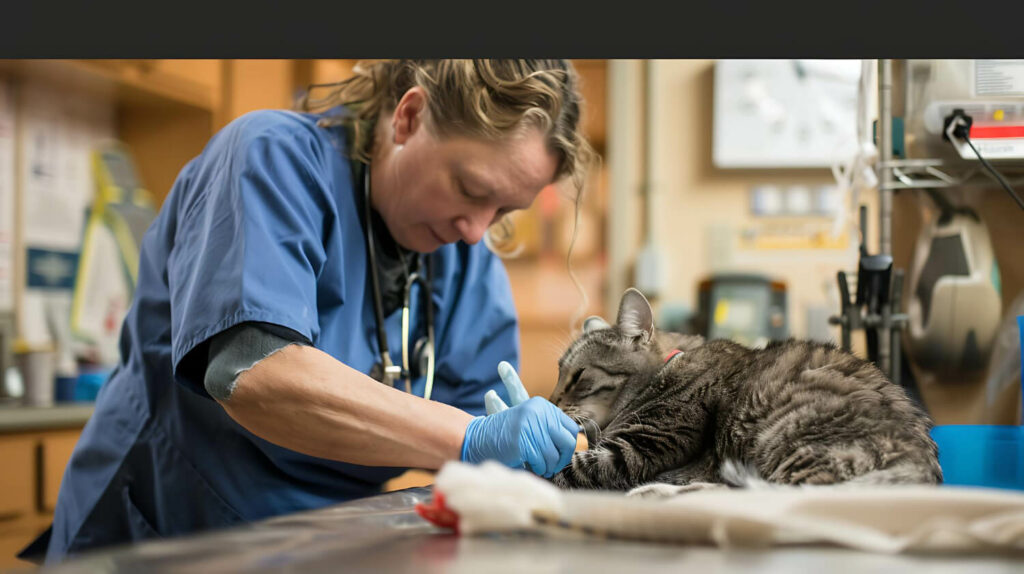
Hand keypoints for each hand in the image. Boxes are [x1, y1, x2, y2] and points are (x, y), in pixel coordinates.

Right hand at [461, 361, 578, 476]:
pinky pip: (541, 462)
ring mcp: (530, 426)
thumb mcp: (530, 425)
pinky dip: (538, 468)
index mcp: (542, 406)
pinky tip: (531, 466)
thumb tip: (580, 443)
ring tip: (540, 467)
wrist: (478, 438)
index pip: (570, 428)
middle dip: (563, 458)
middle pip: (567, 442)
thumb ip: (550, 430)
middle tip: (554, 466)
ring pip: (554, 455)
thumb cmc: (506, 436)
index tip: (562, 454)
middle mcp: (538, 413)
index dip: (568, 445)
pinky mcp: (523, 442)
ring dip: (548, 466)